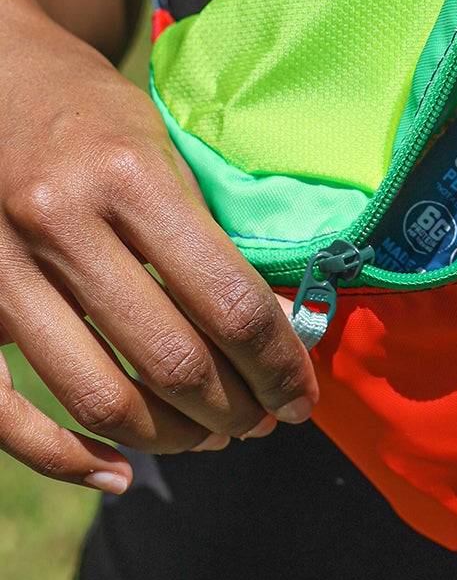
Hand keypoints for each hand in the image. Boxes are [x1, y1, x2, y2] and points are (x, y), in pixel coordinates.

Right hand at [0, 0, 317, 491]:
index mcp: (130, 176)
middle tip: (264, 419)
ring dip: (170, 436)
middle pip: (172, 359)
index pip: (229, 300)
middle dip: (236, 407)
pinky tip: (117, 470)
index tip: (303, 393)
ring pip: (99, 397)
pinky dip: (65, 457)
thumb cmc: (88, 109)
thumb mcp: (162, 144)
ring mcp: (0, 267)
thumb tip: (280, 324)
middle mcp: (63, 222)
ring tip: (211, 434)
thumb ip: (210, 230)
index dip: (279, 362)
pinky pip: (5, 414)